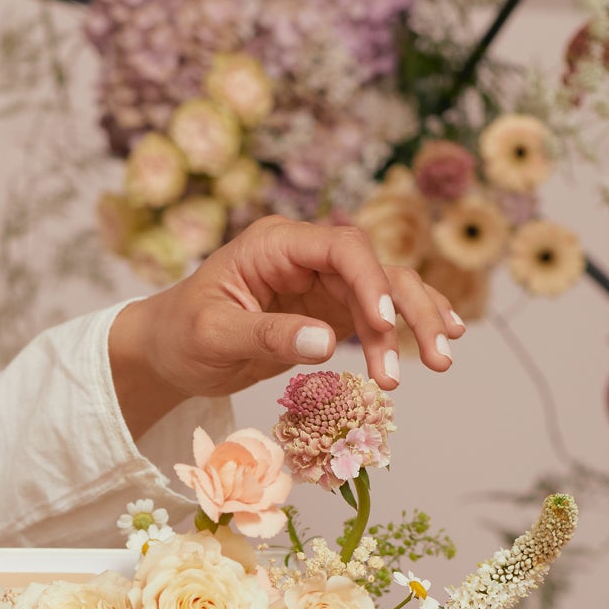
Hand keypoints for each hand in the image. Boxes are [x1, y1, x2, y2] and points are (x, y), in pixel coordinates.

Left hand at [109, 214, 464, 438]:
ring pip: (386, 291)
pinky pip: (378, 315)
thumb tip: (326, 342)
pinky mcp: (329, 312)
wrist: (167, 352)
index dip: (371, 283)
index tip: (384, 327)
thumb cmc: (181, 335)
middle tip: (437, 355)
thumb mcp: (215, 337)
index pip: (342, 249)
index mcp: (276, 244)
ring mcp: (322, 283)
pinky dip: (406, 329)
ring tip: (441, 363)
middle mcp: (307, 256)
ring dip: (415, 325)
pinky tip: (439, 343)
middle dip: (409, 310)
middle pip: (376, 268)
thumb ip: (268, 335)